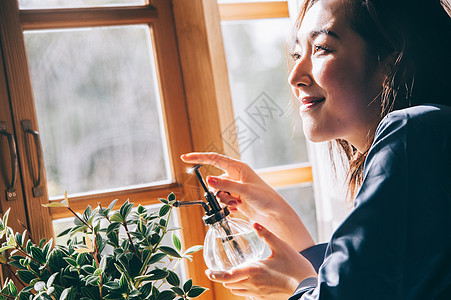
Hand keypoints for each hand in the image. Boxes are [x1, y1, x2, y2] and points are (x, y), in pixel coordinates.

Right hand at [181, 152, 313, 251]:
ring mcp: (234, 188)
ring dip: (224, 200)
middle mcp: (235, 175)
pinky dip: (228, 206)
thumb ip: (225, 185)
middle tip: (232, 198)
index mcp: (238, 167)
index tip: (185, 157)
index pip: (214, 159)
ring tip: (238, 203)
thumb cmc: (265, 198)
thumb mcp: (244, 190)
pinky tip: (239, 207)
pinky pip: (222, 201)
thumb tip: (208, 179)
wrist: (274, 214)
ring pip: (217, 192)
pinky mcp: (235, 198)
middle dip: (218, 191)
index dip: (199, 157)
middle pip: (214, 180)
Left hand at [206, 223, 316, 298]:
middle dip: (223, 277)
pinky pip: (247, 295)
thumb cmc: (295, 267)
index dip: (215, 275)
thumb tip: (254, 224)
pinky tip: (249, 280)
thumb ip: (266, 234)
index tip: (208, 271)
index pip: (227, 276)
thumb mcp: (281, 247)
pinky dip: (242, 288)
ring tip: (234, 273)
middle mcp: (253, 284)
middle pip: (229, 284)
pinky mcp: (263, 297)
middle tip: (221, 269)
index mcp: (254, 271)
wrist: (307, 286)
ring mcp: (258, 293)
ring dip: (232, 283)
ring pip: (236, 291)